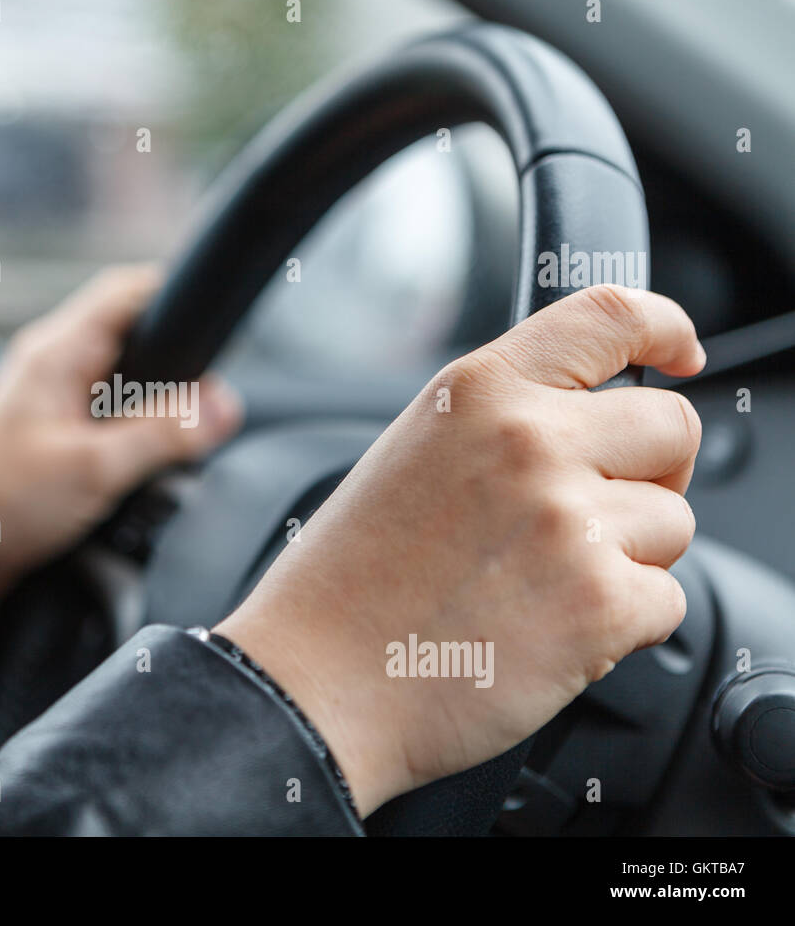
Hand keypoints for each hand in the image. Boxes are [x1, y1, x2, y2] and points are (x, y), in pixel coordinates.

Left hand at [0, 264, 243, 607]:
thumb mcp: (95, 467)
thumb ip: (164, 433)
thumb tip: (222, 406)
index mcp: (59, 352)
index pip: (131, 291)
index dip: (179, 300)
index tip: (217, 336)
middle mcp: (56, 367)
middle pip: (139, 342)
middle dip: (179, 376)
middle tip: (200, 417)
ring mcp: (55, 403)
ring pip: (131, 389)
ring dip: (158, 418)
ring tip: (169, 454)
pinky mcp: (57, 440)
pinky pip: (114, 427)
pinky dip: (137, 446)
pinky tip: (141, 477)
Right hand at [216, 284, 706, 817]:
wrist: (318, 681)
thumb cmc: (350, 580)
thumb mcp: (411, 454)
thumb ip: (500, 420)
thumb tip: (591, 424)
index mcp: (478, 391)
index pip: (610, 317)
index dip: (665, 329)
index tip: (680, 356)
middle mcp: (530, 439)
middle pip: (670, 428)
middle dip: (652, 474)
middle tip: (596, 515)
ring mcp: (570, 520)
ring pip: (675, 523)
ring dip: (629, 558)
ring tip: (540, 585)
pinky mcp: (600, 602)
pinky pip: (667, 600)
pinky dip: (621, 625)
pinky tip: (546, 631)